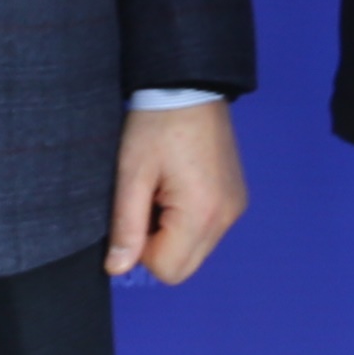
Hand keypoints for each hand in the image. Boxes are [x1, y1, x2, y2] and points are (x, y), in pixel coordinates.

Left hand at [107, 99, 246, 284]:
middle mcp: (226, 218)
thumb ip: (125, 226)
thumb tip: (116, 269)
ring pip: (196, 250)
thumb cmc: (156, 125)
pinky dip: (189, 220)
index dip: (142, 248)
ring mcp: (235, 208)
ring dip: (174, 233)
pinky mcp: (237, 199)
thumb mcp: (132, 173)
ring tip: (164, 190)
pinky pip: (208, 230)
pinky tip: (180, 187)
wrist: (189, 85)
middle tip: (148, 201)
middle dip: (159, 245)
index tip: (137, 210)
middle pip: (184, 266)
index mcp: (202, 213)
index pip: (167, 269)